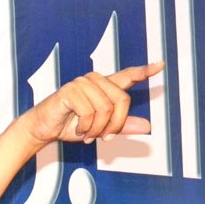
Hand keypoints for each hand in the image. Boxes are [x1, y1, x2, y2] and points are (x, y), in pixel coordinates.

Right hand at [24, 62, 164, 144]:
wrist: (44, 129)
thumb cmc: (70, 125)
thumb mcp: (100, 129)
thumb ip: (122, 126)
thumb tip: (147, 126)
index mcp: (103, 87)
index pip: (126, 76)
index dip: (143, 71)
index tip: (160, 65)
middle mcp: (94, 81)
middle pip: (122, 99)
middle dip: (115, 124)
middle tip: (104, 138)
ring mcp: (81, 83)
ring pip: (105, 108)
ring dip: (97, 129)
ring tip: (87, 134)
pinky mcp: (69, 91)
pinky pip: (89, 112)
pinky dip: (85, 127)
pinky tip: (78, 130)